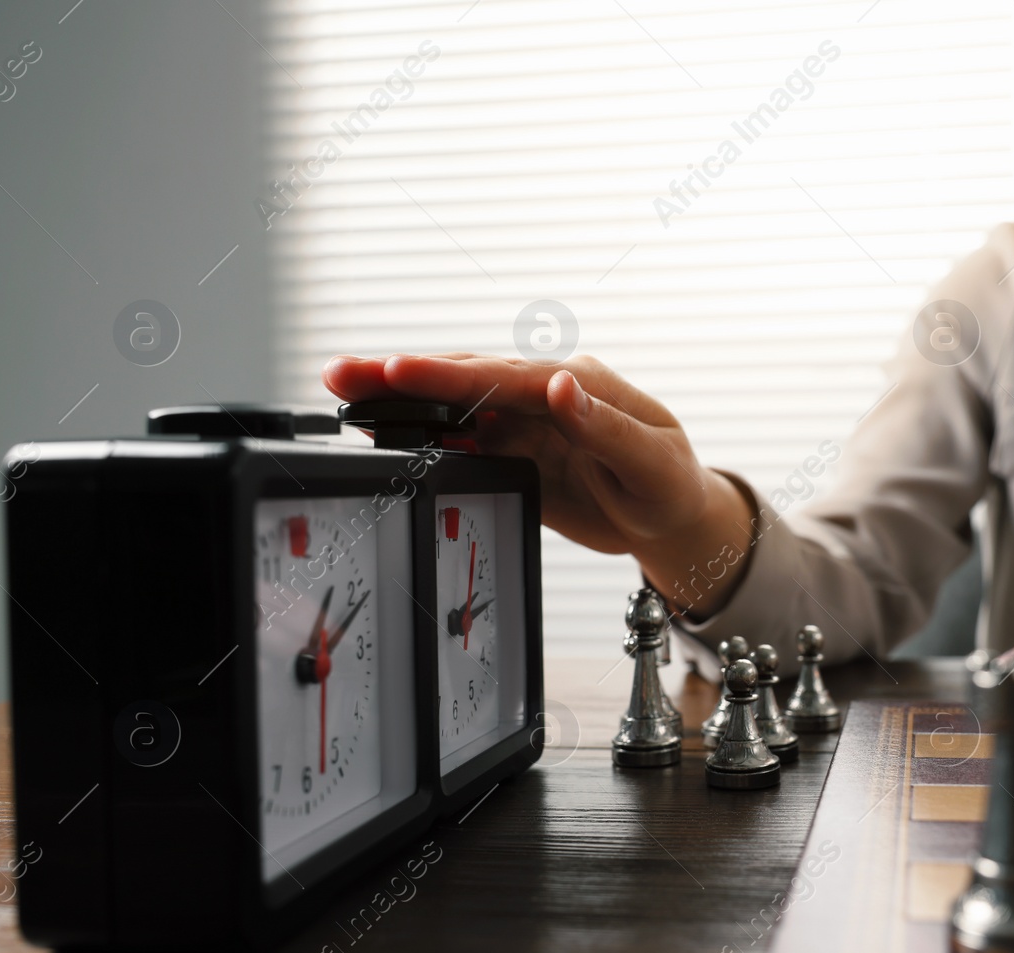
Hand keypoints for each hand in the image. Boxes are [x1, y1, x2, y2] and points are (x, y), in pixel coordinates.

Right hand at [324, 353, 753, 615]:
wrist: (672, 521)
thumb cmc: (673, 484)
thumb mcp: (650, 461)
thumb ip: (606, 427)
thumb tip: (563, 386)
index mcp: (580, 383)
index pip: (505, 375)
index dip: (449, 376)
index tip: (399, 371)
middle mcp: (545, 395)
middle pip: (465, 381)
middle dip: (400, 375)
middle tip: (340, 373)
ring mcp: (525, 423)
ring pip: (454, 408)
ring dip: (400, 402)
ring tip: (344, 395)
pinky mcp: (515, 453)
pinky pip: (461, 443)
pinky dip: (422, 437)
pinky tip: (385, 433)